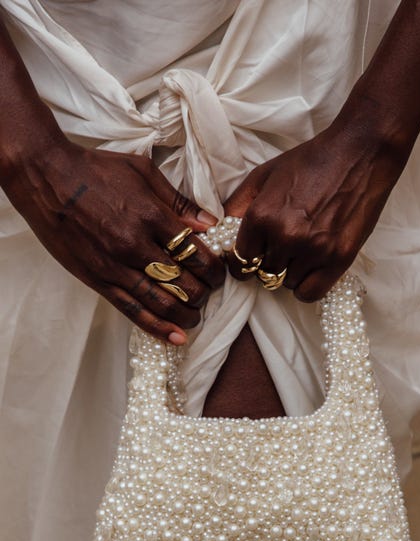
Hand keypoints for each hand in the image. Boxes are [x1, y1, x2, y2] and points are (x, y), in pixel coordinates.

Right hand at [3, 139, 224, 343]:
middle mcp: (135, 245)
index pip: (195, 252)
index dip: (213, 268)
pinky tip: (174, 337)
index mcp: (150, 216)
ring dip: (185, 314)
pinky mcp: (97, 280)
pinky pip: (131, 310)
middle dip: (204, 292)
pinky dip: (156, 326)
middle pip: (183, 282)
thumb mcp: (143, 171)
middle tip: (209, 292)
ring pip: (160, 302)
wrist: (47, 178)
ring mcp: (115, 266)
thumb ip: (178, 201)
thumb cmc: (95, 170)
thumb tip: (210, 224)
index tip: (218, 272)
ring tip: (195, 317)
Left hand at [225, 121, 405, 300]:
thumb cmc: (311, 161)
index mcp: (261, 216)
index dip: (243, 260)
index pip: (238, 261)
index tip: (253, 255)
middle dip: (268, 263)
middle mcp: (285, 236)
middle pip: (263, 274)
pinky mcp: (339, 258)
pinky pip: (311, 293)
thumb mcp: (264, 175)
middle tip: (282, 246)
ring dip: (290, 272)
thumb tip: (216, 231)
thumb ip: (236, 205)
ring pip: (286, 284)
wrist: (360, 151)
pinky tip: (311, 269)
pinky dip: (307, 287)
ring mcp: (313, 250)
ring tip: (301, 250)